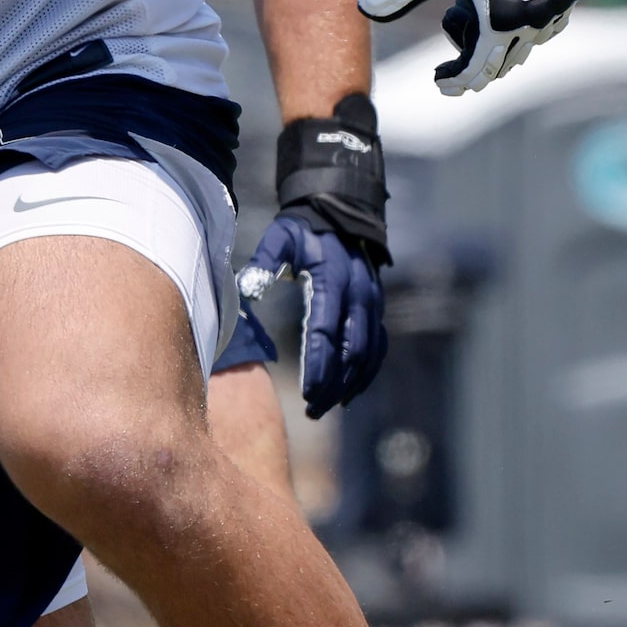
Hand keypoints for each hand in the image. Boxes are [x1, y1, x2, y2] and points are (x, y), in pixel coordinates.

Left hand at [238, 217, 385, 419]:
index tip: (307, 392)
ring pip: (368, 354)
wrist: (340, 215)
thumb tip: (247, 288)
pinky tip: (349, 392)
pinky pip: (378, 347)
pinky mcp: (377, 308)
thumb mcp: (280, 237)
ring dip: (350, 384)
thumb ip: (265, 260)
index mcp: (332, 280)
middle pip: (350, 351)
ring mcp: (372, 303)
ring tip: (326, 407)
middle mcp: (359, 295)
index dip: (318, 364)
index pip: (326, 331)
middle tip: (312, 410)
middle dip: (333, 383)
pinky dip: (367, 372)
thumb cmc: (303, 230)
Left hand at [360, 0, 581, 94]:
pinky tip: (505, 10)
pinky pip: (550, 18)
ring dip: (501, 40)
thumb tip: (364, 8)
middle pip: (504, 58)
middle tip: (451, 61)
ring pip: (529, 40)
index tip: (441, 83)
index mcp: (500, 17)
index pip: (479, 67)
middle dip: (475, 62)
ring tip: (470, 18)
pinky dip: (528, 22)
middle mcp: (535, 14)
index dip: (457, 80)